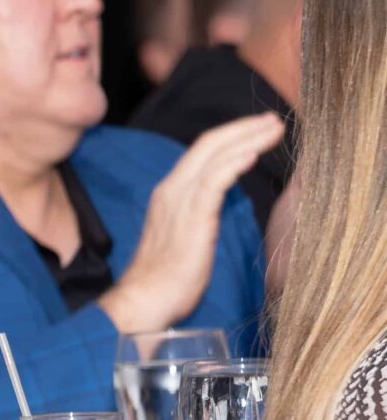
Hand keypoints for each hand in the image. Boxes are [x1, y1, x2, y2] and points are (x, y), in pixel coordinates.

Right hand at [97, 112, 285, 333]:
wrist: (145, 299)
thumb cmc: (166, 278)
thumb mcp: (184, 236)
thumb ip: (199, 213)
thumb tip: (220, 204)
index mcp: (169, 192)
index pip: (202, 151)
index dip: (232, 135)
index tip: (259, 129)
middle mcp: (172, 190)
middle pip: (209, 144)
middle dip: (245, 128)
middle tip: (274, 120)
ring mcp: (179, 202)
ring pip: (215, 156)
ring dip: (248, 139)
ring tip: (274, 130)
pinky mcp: (192, 218)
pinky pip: (214, 182)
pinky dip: (234, 164)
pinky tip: (253, 154)